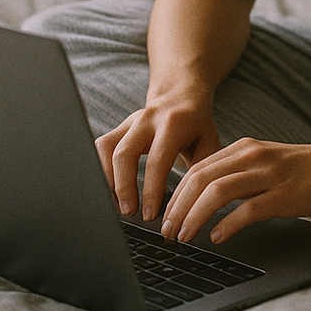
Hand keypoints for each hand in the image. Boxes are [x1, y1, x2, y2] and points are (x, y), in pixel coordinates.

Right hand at [96, 96, 221, 221]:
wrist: (182, 96)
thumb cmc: (197, 125)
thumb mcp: (209, 144)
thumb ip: (201, 172)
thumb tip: (191, 208)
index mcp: (173, 123)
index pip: (157, 160)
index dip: (151, 190)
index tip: (150, 215)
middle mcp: (147, 119)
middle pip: (124, 153)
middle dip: (123, 187)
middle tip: (128, 212)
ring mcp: (130, 121)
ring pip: (107, 149)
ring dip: (108, 179)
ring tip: (118, 205)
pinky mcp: (119, 127)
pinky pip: (102, 147)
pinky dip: (101, 169)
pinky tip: (111, 190)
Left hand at [159, 138, 310, 244]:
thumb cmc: (308, 170)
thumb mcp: (268, 163)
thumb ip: (240, 174)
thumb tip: (208, 199)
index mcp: (245, 148)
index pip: (197, 168)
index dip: (175, 194)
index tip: (166, 216)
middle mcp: (253, 156)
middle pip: (199, 179)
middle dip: (177, 207)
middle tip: (167, 231)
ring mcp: (269, 174)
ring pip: (216, 192)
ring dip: (193, 217)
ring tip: (184, 237)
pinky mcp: (285, 195)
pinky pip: (247, 209)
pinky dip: (226, 225)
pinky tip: (217, 238)